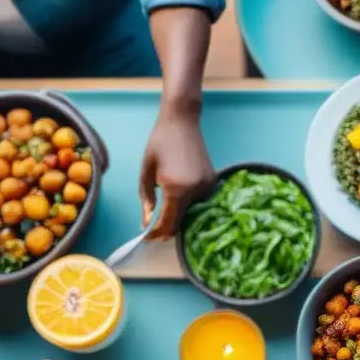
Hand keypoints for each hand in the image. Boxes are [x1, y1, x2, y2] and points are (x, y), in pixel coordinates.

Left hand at [139, 109, 216, 239]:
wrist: (182, 121)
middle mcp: (195, 191)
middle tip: (155, 233)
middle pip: (182, 222)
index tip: (148, 238)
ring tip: (166, 217)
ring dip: (179, 217)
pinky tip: (179, 200)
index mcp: (176, 188)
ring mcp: (207, 187)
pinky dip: (189, 205)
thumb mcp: (146, 171)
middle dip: (167, 230)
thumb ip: (147, 199)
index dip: (157, 233)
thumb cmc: (159, 142)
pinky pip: (200, 202)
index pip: (168, 222)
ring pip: (192, 213)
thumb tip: (146, 223)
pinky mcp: (212, 182)